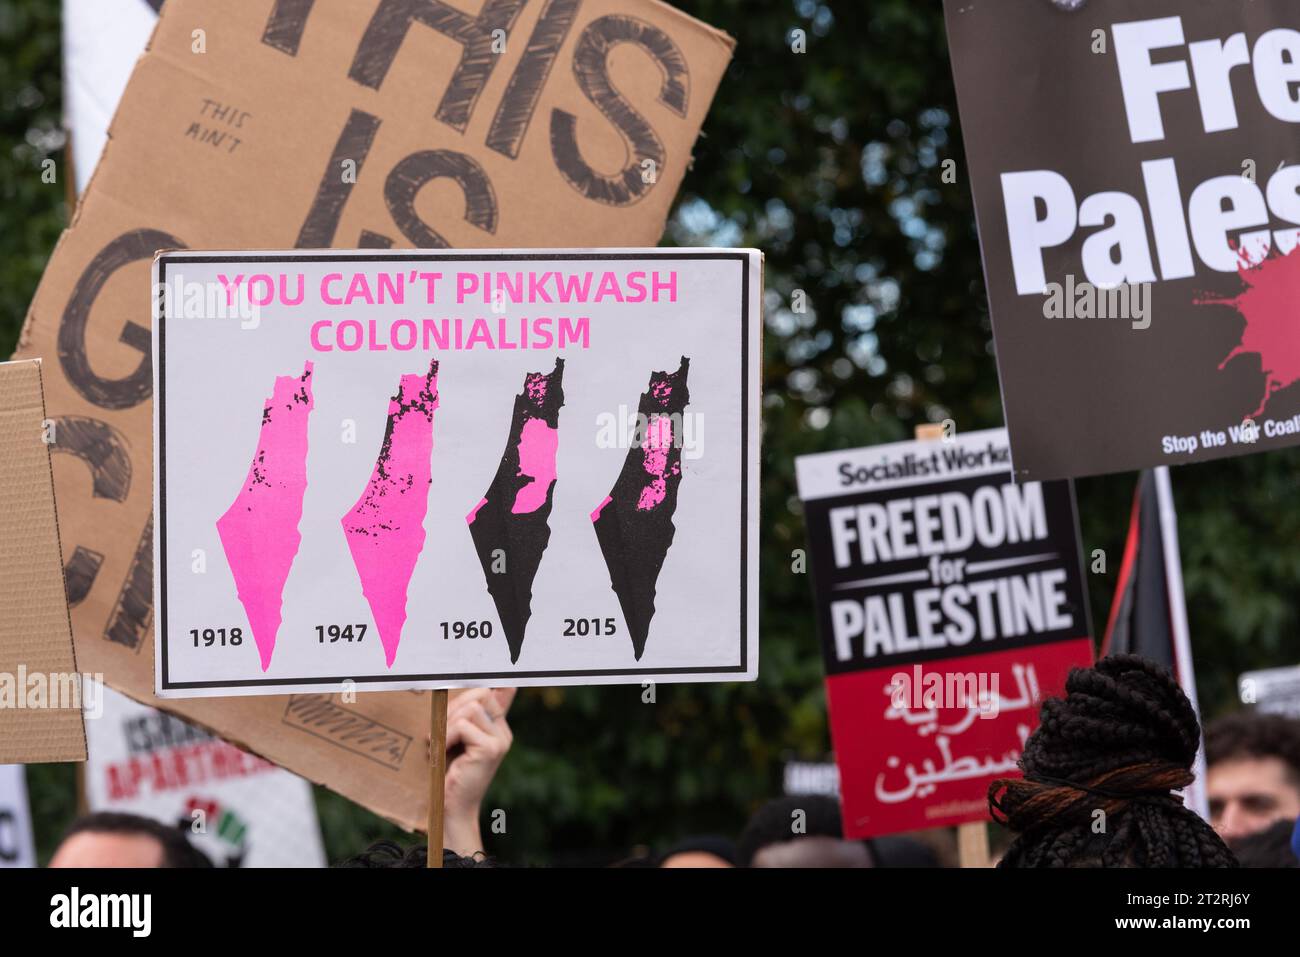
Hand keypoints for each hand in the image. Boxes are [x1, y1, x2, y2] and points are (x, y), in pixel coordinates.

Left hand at [438, 687, 515, 857]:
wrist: (450, 809)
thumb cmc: (448, 775)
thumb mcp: (453, 742)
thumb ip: (459, 719)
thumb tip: (460, 691)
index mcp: (497, 728)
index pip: (501, 691)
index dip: (492, 680)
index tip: (483, 669)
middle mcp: (503, 732)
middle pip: (481, 694)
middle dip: (454, 706)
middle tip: (438, 729)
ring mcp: (500, 740)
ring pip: (471, 709)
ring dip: (447, 725)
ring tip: (437, 744)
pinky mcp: (490, 749)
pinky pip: (463, 725)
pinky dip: (446, 737)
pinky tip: (441, 752)